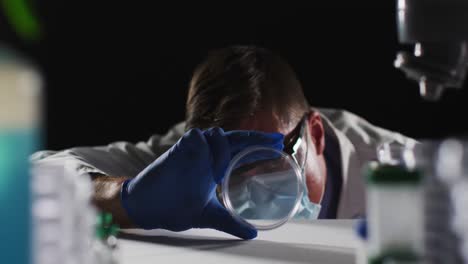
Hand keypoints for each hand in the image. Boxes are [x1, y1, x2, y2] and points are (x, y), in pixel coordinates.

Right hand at [120, 127, 283, 238]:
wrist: (147, 208)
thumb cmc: (174, 207)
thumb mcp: (209, 214)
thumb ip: (230, 221)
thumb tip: (252, 233)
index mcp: (214, 166)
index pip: (241, 150)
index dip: (258, 145)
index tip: (279, 144)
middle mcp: (206, 155)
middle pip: (235, 138)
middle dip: (256, 137)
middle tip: (276, 140)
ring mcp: (193, 150)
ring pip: (217, 134)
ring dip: (225, 149)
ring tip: (220, 174)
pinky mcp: (179, 149)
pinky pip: (198, 138)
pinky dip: (207, 149)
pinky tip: (209, 168)